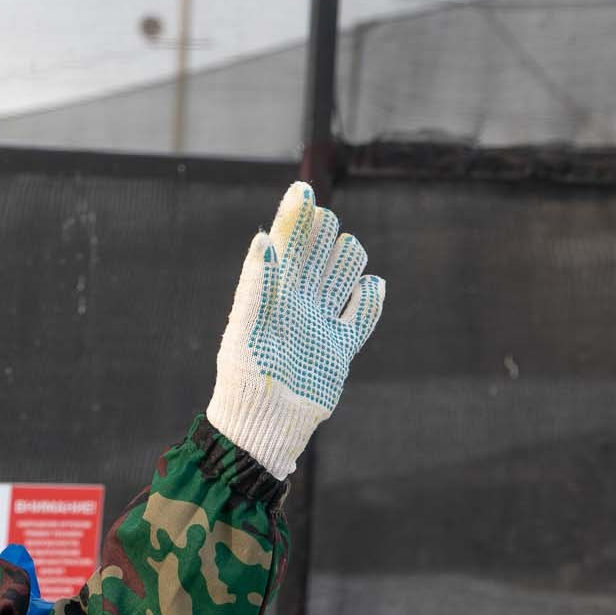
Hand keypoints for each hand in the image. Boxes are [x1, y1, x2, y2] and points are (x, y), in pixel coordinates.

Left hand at [205, 182, 385, 478]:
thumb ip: (255, 286)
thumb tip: (263, 240)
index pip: (285, 245)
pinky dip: (370, 300)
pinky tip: (371, 286)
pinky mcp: (339, 349)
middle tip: (323, 221)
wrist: (263, 424)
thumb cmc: (244, 378)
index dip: (295, 217)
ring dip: (347, 259)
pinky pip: (361, 317)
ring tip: (345, 249)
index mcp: (269, 294)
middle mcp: (295, 304)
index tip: (303, 190)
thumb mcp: (244, 329)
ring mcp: (319, 324)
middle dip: (321, 233)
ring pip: (341, 278)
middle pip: (316, 254)